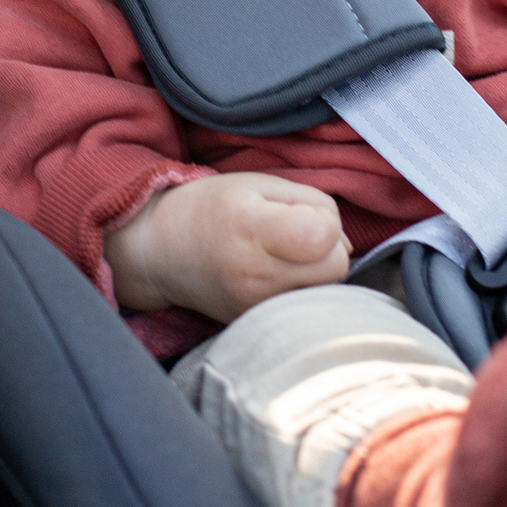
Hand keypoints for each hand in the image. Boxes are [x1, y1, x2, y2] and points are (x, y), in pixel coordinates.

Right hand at [106, 172, 350, 322]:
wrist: (162, 250)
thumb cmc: (212, 207)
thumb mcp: (259, 184)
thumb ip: (312, 203)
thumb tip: (345, 243)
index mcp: (253, 229)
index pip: (325, 235)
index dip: (325, 219)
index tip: (300, 213)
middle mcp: (255, 276)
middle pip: (336, 267)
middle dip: (327, 247)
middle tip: (296, 233)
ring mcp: (256, 307)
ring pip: (326, 290)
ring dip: (317, 270)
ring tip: (284, 253)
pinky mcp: (258, 323)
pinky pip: (305, 306)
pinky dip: (303, 288)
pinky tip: (277, 273)